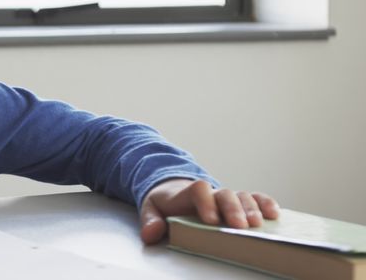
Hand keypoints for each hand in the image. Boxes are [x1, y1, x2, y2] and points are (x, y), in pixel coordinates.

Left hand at [138, 178, 279, 243]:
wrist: (174, 192)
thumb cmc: (165, 204)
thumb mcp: (151, 209)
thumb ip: (150, 221)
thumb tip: (151, 234)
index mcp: (188, 193)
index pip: (198, 189)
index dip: (205, 202)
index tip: (211, 220)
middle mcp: (212, 193)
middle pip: (226, 194)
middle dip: (233, 209)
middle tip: (240, 226)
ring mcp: (227, 197)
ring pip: (243, 196)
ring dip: (252, 209)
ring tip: (257, 225)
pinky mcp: (239, 202)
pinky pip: (255, 198)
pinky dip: (265, 204)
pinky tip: (274, 215)